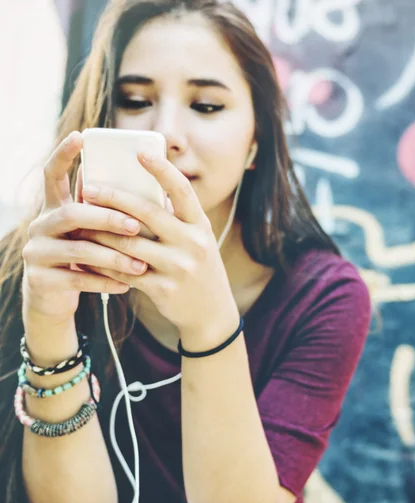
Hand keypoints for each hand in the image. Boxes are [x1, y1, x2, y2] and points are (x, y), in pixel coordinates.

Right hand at [21, 131, 148, 327]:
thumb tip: (147, 184)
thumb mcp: (90, 232)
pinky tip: (128, 285)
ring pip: (77, 249)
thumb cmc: (85, 258)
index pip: (53, 174)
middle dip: (106, 218)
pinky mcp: (41, 280)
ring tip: (141, 264)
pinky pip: (77, 279)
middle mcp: (40, 225)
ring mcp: (36, 252)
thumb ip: (105, 210)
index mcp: (54, 208)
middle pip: (70, 213)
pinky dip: (105, 281)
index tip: (81, 136)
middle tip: (135, 225)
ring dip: (113, 256)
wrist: (56, 299)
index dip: (63, 154)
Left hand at [75, 152, 239, 346]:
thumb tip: (136, 192)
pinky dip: (103, 263)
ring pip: (129, 243)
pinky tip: (88, 256)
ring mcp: (179, 267)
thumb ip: (175, 220)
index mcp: (200, 226)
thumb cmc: (198, 269)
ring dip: (100, 232)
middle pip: (147, 213)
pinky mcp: (164, 289)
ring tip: (79, 222)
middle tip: (88, 189)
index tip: (139, 153)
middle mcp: (192, 243)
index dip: (162, 170)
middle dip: (114, 198)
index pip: (182, 191)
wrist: (212, 313)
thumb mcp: (197, 241)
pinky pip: (125, 271)